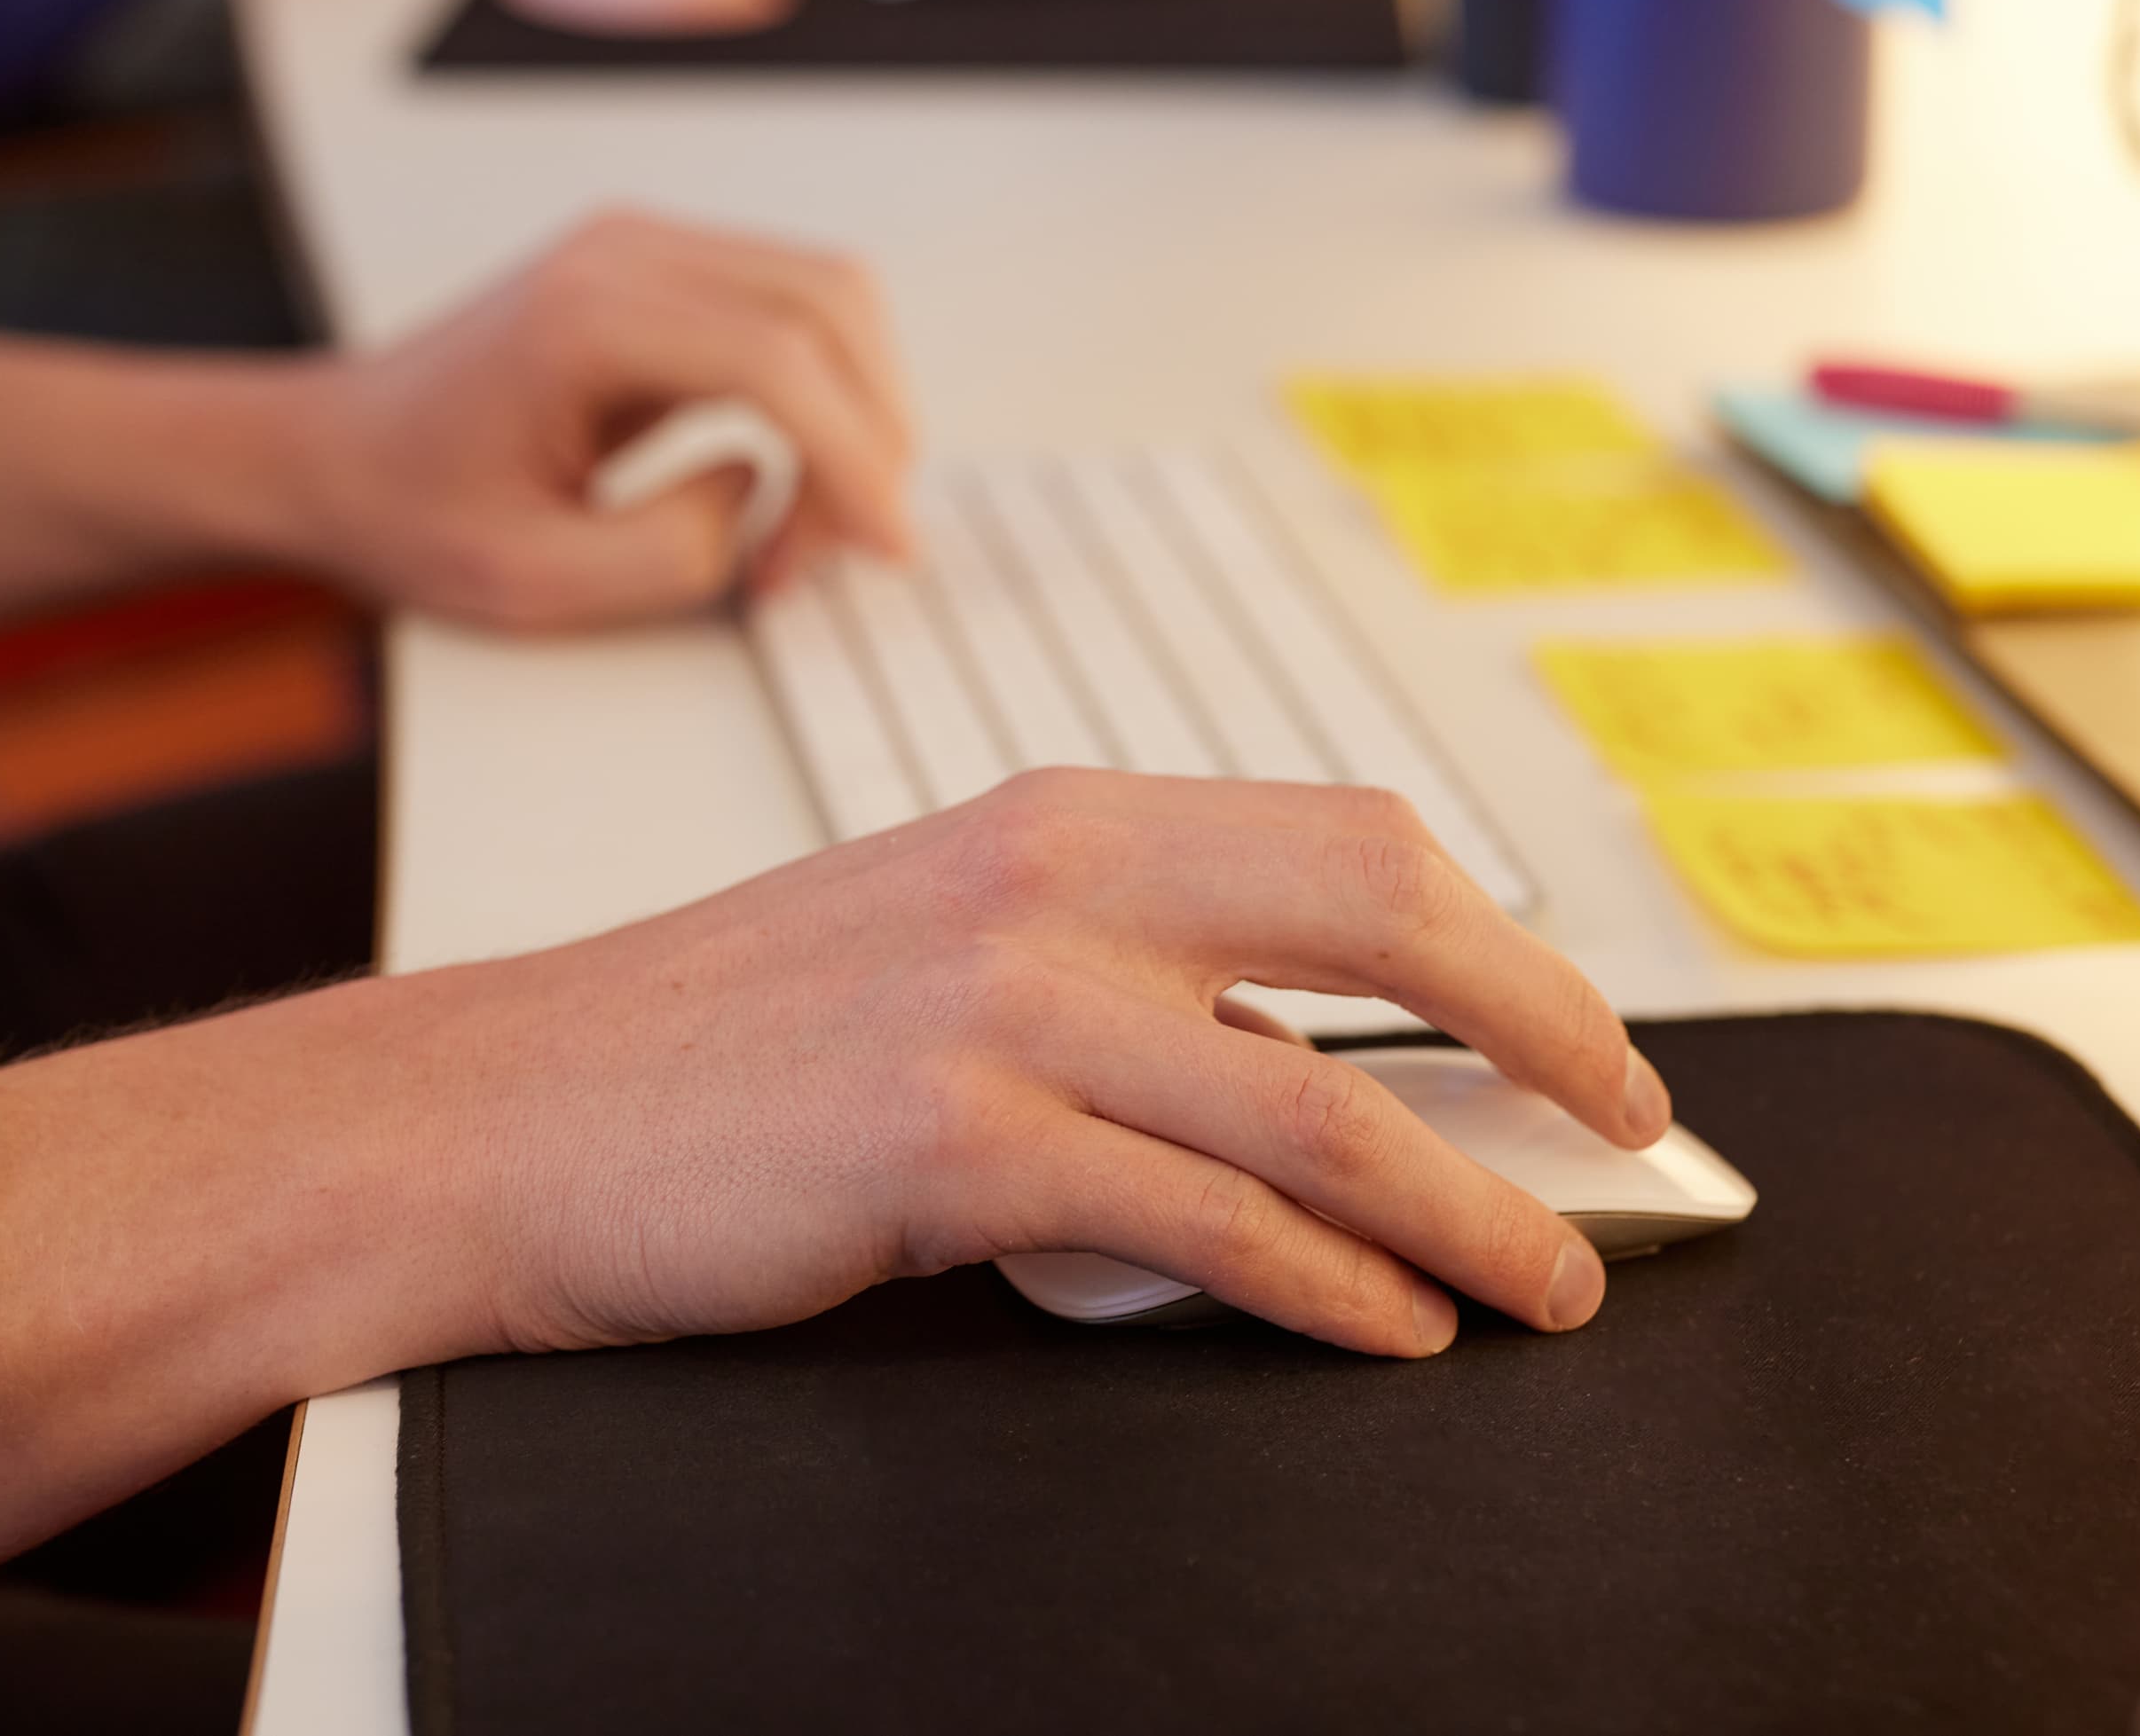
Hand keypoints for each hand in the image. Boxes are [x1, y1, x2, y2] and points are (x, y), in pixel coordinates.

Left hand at [293, 210, 918, 628]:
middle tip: (845, 548)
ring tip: (809, 525)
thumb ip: (671, 551)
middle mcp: (624, 252)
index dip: (856, 458)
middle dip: (874, 430)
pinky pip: (787, 308)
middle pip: (829, 301)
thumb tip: (761, 489)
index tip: (884, 547)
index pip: (778, 357)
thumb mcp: (532, 582)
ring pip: (826, 296)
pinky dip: (821, 390)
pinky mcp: (657, 269)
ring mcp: (644, 246)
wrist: (330, 454)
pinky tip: (792, 477)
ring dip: (856, 410)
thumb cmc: (407, 512)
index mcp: (584, 318)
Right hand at [391, 770, 1668, 1356]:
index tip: (1582, 1035)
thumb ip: (1117, 972)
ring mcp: (999, 1005)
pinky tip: (1389, 1324)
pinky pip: (1206, 1221)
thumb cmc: (709, 1043)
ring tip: (1543, 1283)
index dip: (1505, 942)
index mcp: (1058, 815)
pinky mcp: (947, 1144)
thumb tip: (1301, 1066)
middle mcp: (1048, 879)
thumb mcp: (932, 941)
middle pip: (1387, 919)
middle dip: (1549, 1035)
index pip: (1356, 840)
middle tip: (1636, 1135)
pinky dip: (1334, 1285)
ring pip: (1320, 1099)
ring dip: (1474, 1207)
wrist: (503, 1113)